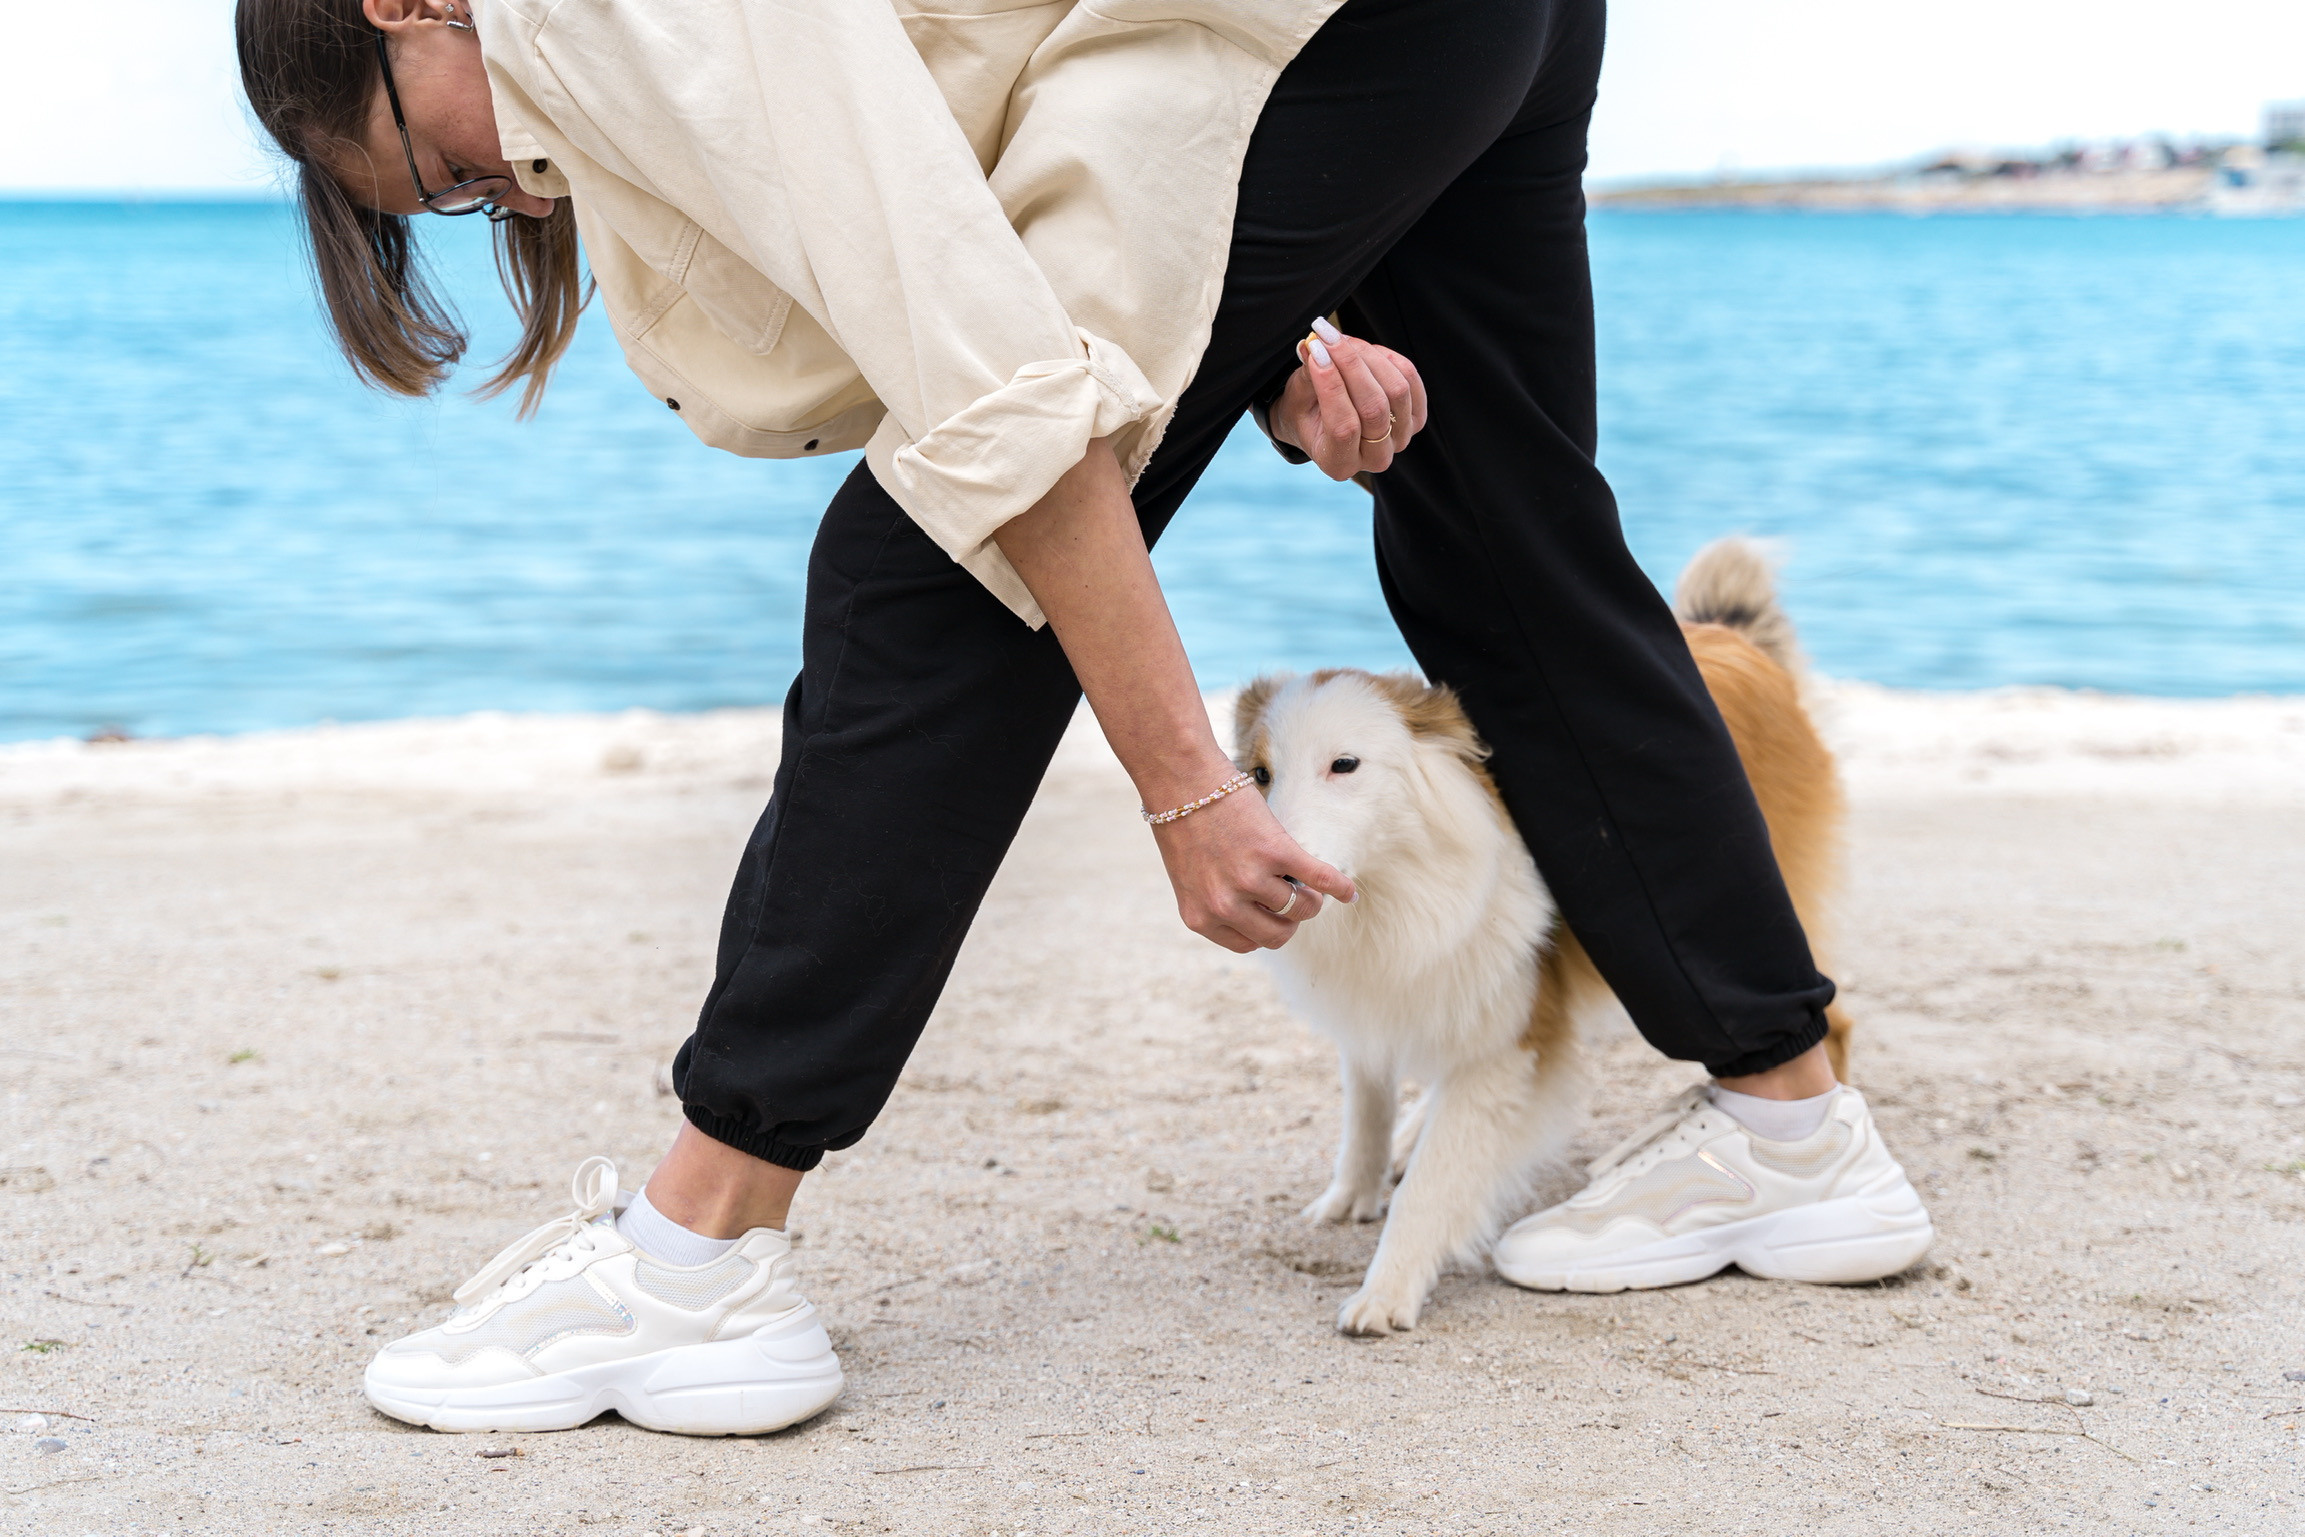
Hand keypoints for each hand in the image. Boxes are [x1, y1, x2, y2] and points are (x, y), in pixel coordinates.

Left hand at [1148, 777, 1355, 952]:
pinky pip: (1319, 878)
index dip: (1266, 927)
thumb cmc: (1185, 826)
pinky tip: (1349, 892)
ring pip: (1301, 908)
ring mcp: (1250, 879)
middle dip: (1290, 919)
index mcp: (1201, 918)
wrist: (1181, 781)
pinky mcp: (1274, 852)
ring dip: (1311, 897)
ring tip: (1305, 879)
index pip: (1250, 944)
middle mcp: (1224, 905)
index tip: (1271, 911)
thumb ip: (1223, 900)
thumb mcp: (1194, 878)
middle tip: (1291, 895)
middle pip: (1278, 935)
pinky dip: (1339, 887)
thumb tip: (1274, 910)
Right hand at [1269, 317, 1427, 480]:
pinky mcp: (1415, 418)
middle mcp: (1374, 459)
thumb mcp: (1296, 400)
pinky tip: (1365, 351)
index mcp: (1338, 464)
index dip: (1331, 386)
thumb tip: (1313, 346)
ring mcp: (1400, 440)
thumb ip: (1307, 378)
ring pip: (1396, 390)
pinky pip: (1410, 380)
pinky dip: (1388, 358)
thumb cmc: (1306, 412)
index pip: (1344, 427)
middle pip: (1375, 407)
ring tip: (1342, 341)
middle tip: (1327, 336)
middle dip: (1350, 364)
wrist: (1324, 421)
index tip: (1315, 351)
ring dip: (1368, 357)